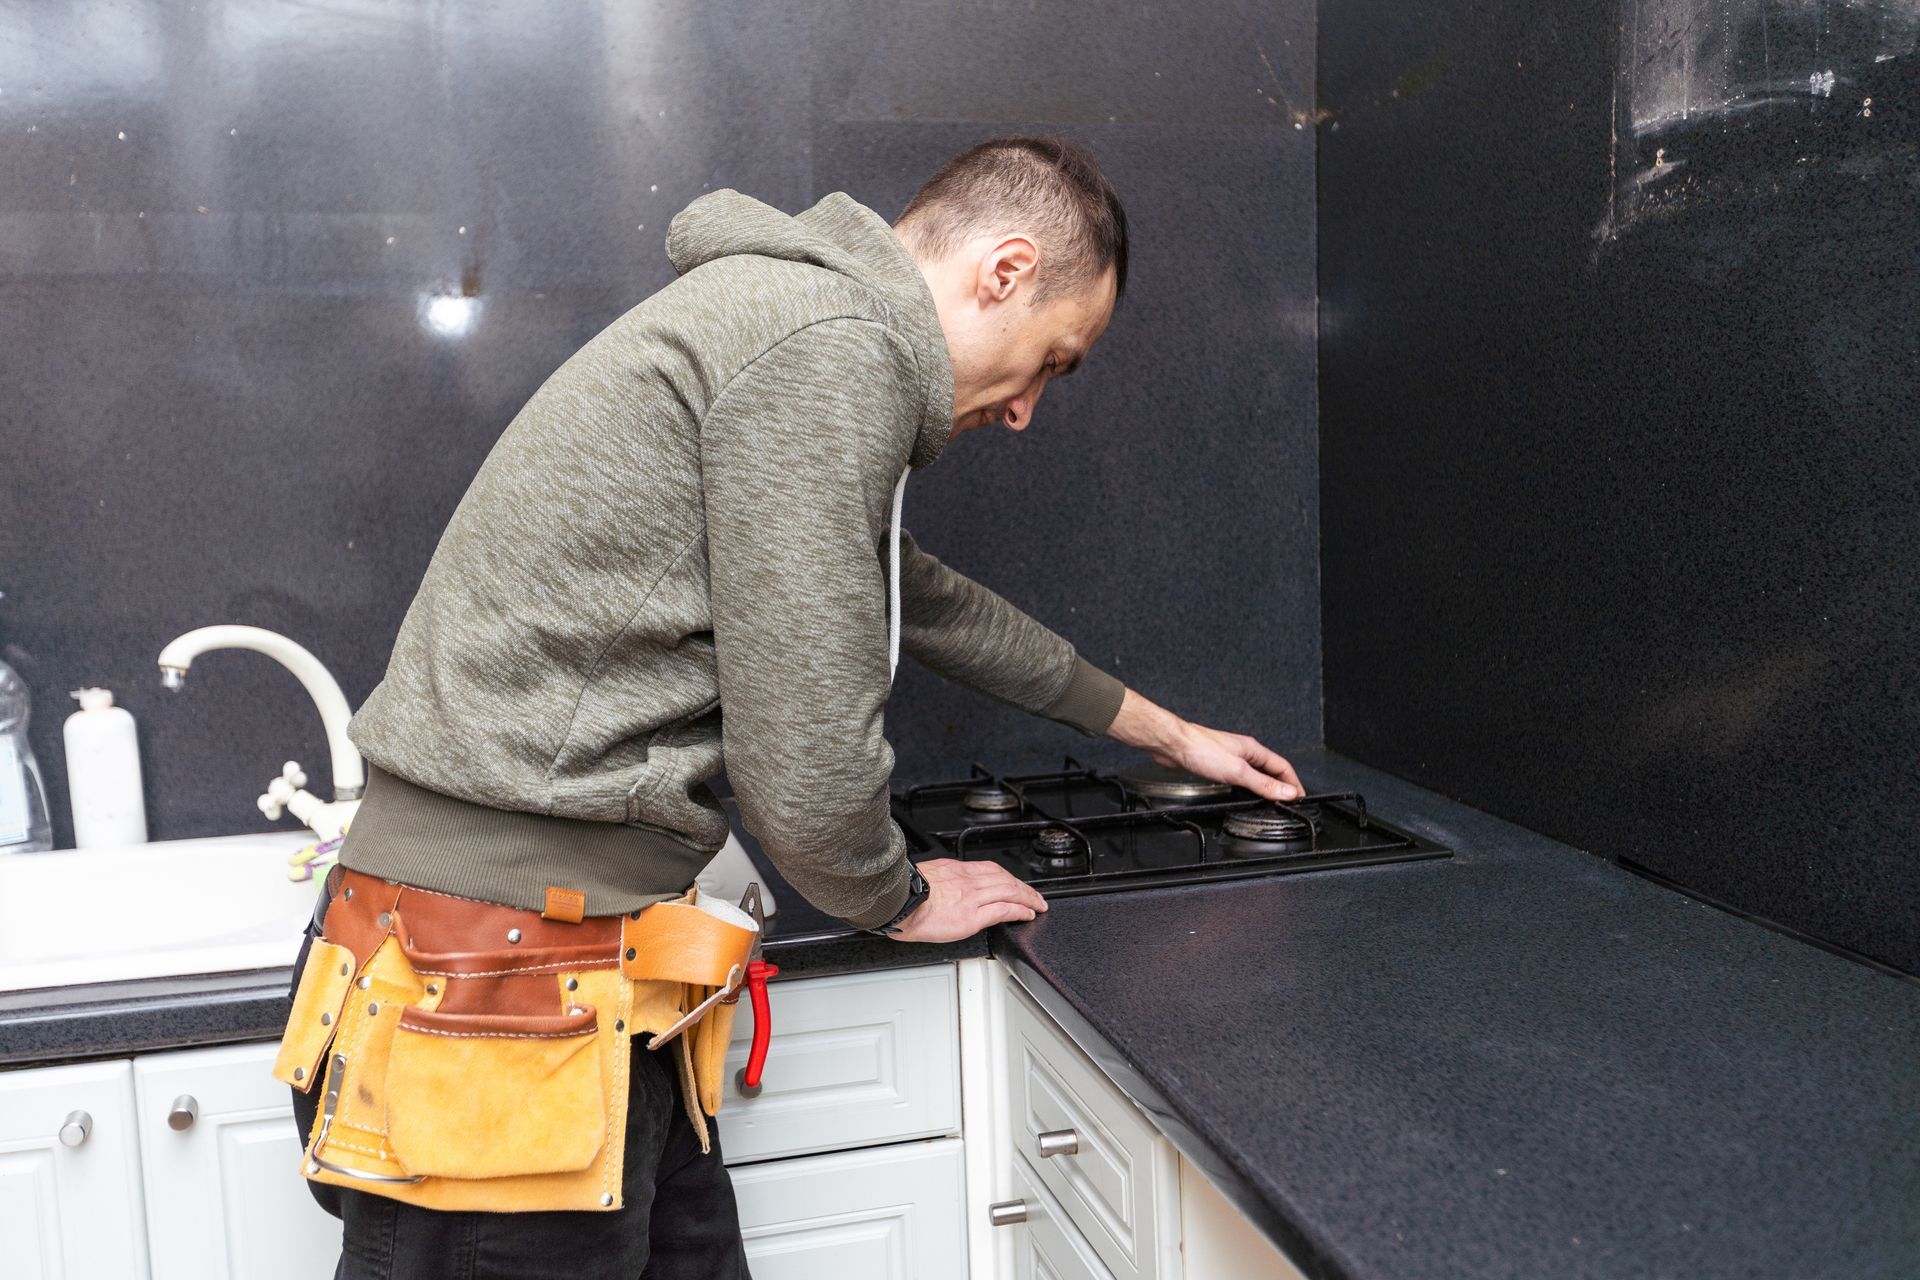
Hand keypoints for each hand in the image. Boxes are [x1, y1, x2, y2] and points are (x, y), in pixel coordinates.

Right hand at [887, 858, 1048, 942]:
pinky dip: (1019, 911)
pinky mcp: (972, 917)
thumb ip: (941, 881)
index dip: (1008, 876)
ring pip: (1010, 892)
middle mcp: (968, 881)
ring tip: (1037, 905)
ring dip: (1028, 898)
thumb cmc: (904, 894)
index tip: (1015, 882)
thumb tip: (942, 889)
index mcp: (956, 871)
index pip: (991, 869)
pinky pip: (1003, 910)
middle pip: (1006, 879)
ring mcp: (972, 898)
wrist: (898, 902)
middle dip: (1024, 888)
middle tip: (1035, 896)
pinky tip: (1027, 914)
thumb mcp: (926, 877)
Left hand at [1108, 688, 1303, 802]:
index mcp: (1253, 750)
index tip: (1300, 797)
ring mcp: (1231, 758)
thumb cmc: (1200, 749)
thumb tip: (1286, 792)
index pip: (1283, 767)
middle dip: (1282, 785)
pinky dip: (1247, 787)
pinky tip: (1243, 793)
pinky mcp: (1217, 765)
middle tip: (1288, 802)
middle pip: (1271, 770)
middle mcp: (1244, 752)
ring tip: (1271, 800)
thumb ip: (1263, 784)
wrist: (1173, 745)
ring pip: (1255, 773)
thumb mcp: (1237, 771)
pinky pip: (1240, 777)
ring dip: (1265, 786)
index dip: (1294, 783)